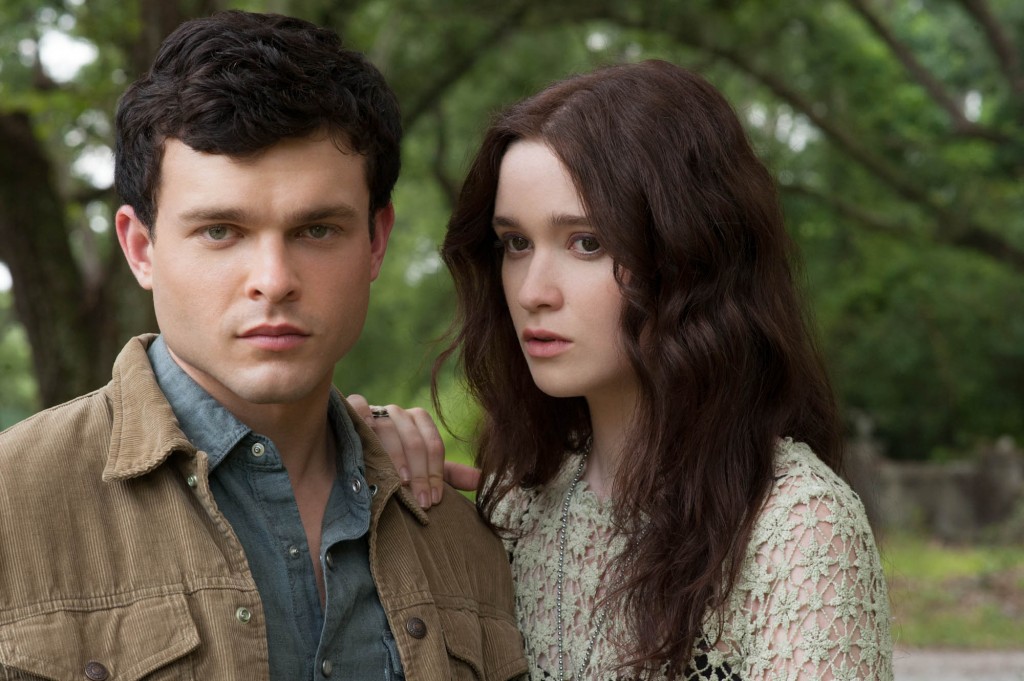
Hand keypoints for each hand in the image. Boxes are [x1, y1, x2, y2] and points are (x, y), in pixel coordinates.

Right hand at [347, 394, 446, 508]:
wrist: (357, 450)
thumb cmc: (394, 463)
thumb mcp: (421, 469)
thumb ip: (448, 475)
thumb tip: (482, 480)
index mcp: (420, 422)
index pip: (434, 445)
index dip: (436, 474)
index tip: (434, 501)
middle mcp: (400, 413)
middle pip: (414, 440)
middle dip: (420, 474)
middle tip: (421, 502)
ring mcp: (377, 409)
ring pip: (390, 428)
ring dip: (396, 457)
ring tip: (400, 482)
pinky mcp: (353, 407)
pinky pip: (359, 406)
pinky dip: (364, 418)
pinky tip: (366, 440)